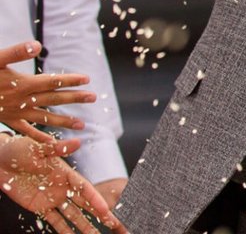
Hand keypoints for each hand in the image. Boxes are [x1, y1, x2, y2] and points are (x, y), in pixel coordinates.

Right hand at [0, 42, 93, 138]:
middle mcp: (21, 100)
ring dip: (63, 121)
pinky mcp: (6, 120)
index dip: (70, 80)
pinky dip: (38, 137)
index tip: (87, 79)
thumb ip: (15, 53)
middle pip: (53, 99)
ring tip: (83, 125)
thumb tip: (37, 44)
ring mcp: (14, 112)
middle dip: (74, 98)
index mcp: (21, 84)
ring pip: (44, 117)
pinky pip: (25, 131)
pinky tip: (51, 142)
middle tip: (94, 98)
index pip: (52, 81)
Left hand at [0, 134, 127, 233]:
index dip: (95, 199)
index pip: (84, 188)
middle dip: (98, 214)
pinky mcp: (40, 207)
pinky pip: (54, 221)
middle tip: (112, 224)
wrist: (0, 160)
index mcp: (66, 173)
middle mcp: (63, 187)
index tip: (106, 210)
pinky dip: (64, 230)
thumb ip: (58, 148)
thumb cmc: (19, 150)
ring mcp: (52, 198)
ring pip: (72, 215)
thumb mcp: (38, 149)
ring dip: (84, 225)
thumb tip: (78, 142)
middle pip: (84, 203)